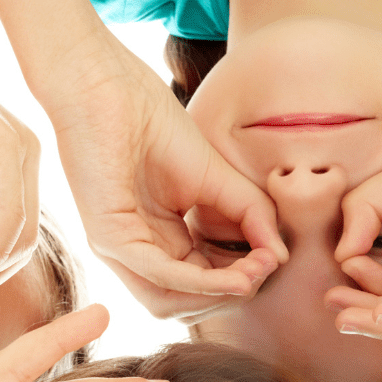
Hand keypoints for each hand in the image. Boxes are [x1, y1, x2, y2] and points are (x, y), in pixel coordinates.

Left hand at [50, 33, 285, 322]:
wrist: (102, 80)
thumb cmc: (148, 117)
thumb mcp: (216, 174)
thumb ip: (249, 213)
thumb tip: (279, 254)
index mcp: (158, 239)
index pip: (201, 280)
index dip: (241, 277)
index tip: (274, 257)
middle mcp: (136, 250)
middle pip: (186, 300)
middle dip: (233, 291)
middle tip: (267, 266)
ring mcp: (118, 248)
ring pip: (169, 300)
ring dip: (218, 294)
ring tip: (253, 274)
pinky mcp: (108, 236)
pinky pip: (158, 273)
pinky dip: (200, 280)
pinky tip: (234, 272)